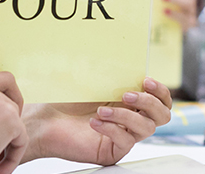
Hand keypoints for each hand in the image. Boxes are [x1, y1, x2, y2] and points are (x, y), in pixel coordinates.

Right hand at [0, 72, 28, 173]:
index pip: (1, 80)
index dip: (9, 96)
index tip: (6, 113)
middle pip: (11, 100)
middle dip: (11, 121)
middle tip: (2, 140)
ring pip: (17, 121)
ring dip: (9, 143)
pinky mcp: (10, 119)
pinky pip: (21, 139)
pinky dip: (14, 156)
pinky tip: (0, 169)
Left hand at [21, 78, 172, 165]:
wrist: (42, 120)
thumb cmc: (63, 99)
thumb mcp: (92, 79)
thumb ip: (113, 72)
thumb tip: (126, 53)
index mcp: (130, 101)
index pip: (162, 100)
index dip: (161, 91)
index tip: (146, 80)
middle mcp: (130, 119)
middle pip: (163, 116)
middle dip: (149, 103)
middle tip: (127, 95)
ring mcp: (123, 136)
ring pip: (146, 129)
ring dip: (126, 115)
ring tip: (102, 109)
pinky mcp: (112, 151)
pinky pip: (126, 142)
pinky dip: (112, 129)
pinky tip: (95, 122)